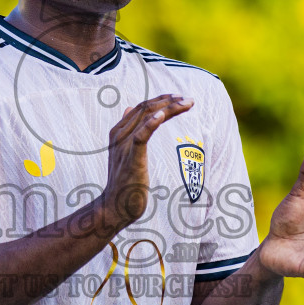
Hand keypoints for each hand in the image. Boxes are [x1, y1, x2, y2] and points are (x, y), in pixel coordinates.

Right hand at [100, 94, 192, 230]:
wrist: (114, 207)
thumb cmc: (123, 182)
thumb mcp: (123, 152)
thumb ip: (127, 130)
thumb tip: (128, 109)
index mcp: (118, 131)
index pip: (141, 107)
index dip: (161, 99)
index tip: (179, 97)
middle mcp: (119, 135)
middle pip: (145, 108)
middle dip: (169, 101)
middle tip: (189, 99)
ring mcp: (124, 146)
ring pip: (146, 117)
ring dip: (168, 108)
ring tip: (186, 103)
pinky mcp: (132, 158)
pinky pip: (141, 136)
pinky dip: (151, 123)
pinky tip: (162, 115)